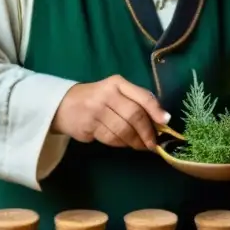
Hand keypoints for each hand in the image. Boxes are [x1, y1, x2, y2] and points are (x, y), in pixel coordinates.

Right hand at [52, 75, 169, 150]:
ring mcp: (96, 110)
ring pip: (123, 130)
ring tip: (140, 145)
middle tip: (153, 143)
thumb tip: (162, 120)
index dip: (156, 111)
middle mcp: (107, 94)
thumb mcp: (116, 92)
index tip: (165, 122)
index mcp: (117, 83)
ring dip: (135, 141)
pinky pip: (111, 138)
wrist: (64, 104)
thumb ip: (137, 101)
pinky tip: (124, 143)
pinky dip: (121, 143)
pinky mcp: (88, 126)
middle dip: (147, 132)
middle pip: (134, 116)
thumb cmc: (98, 99)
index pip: (142, 96)